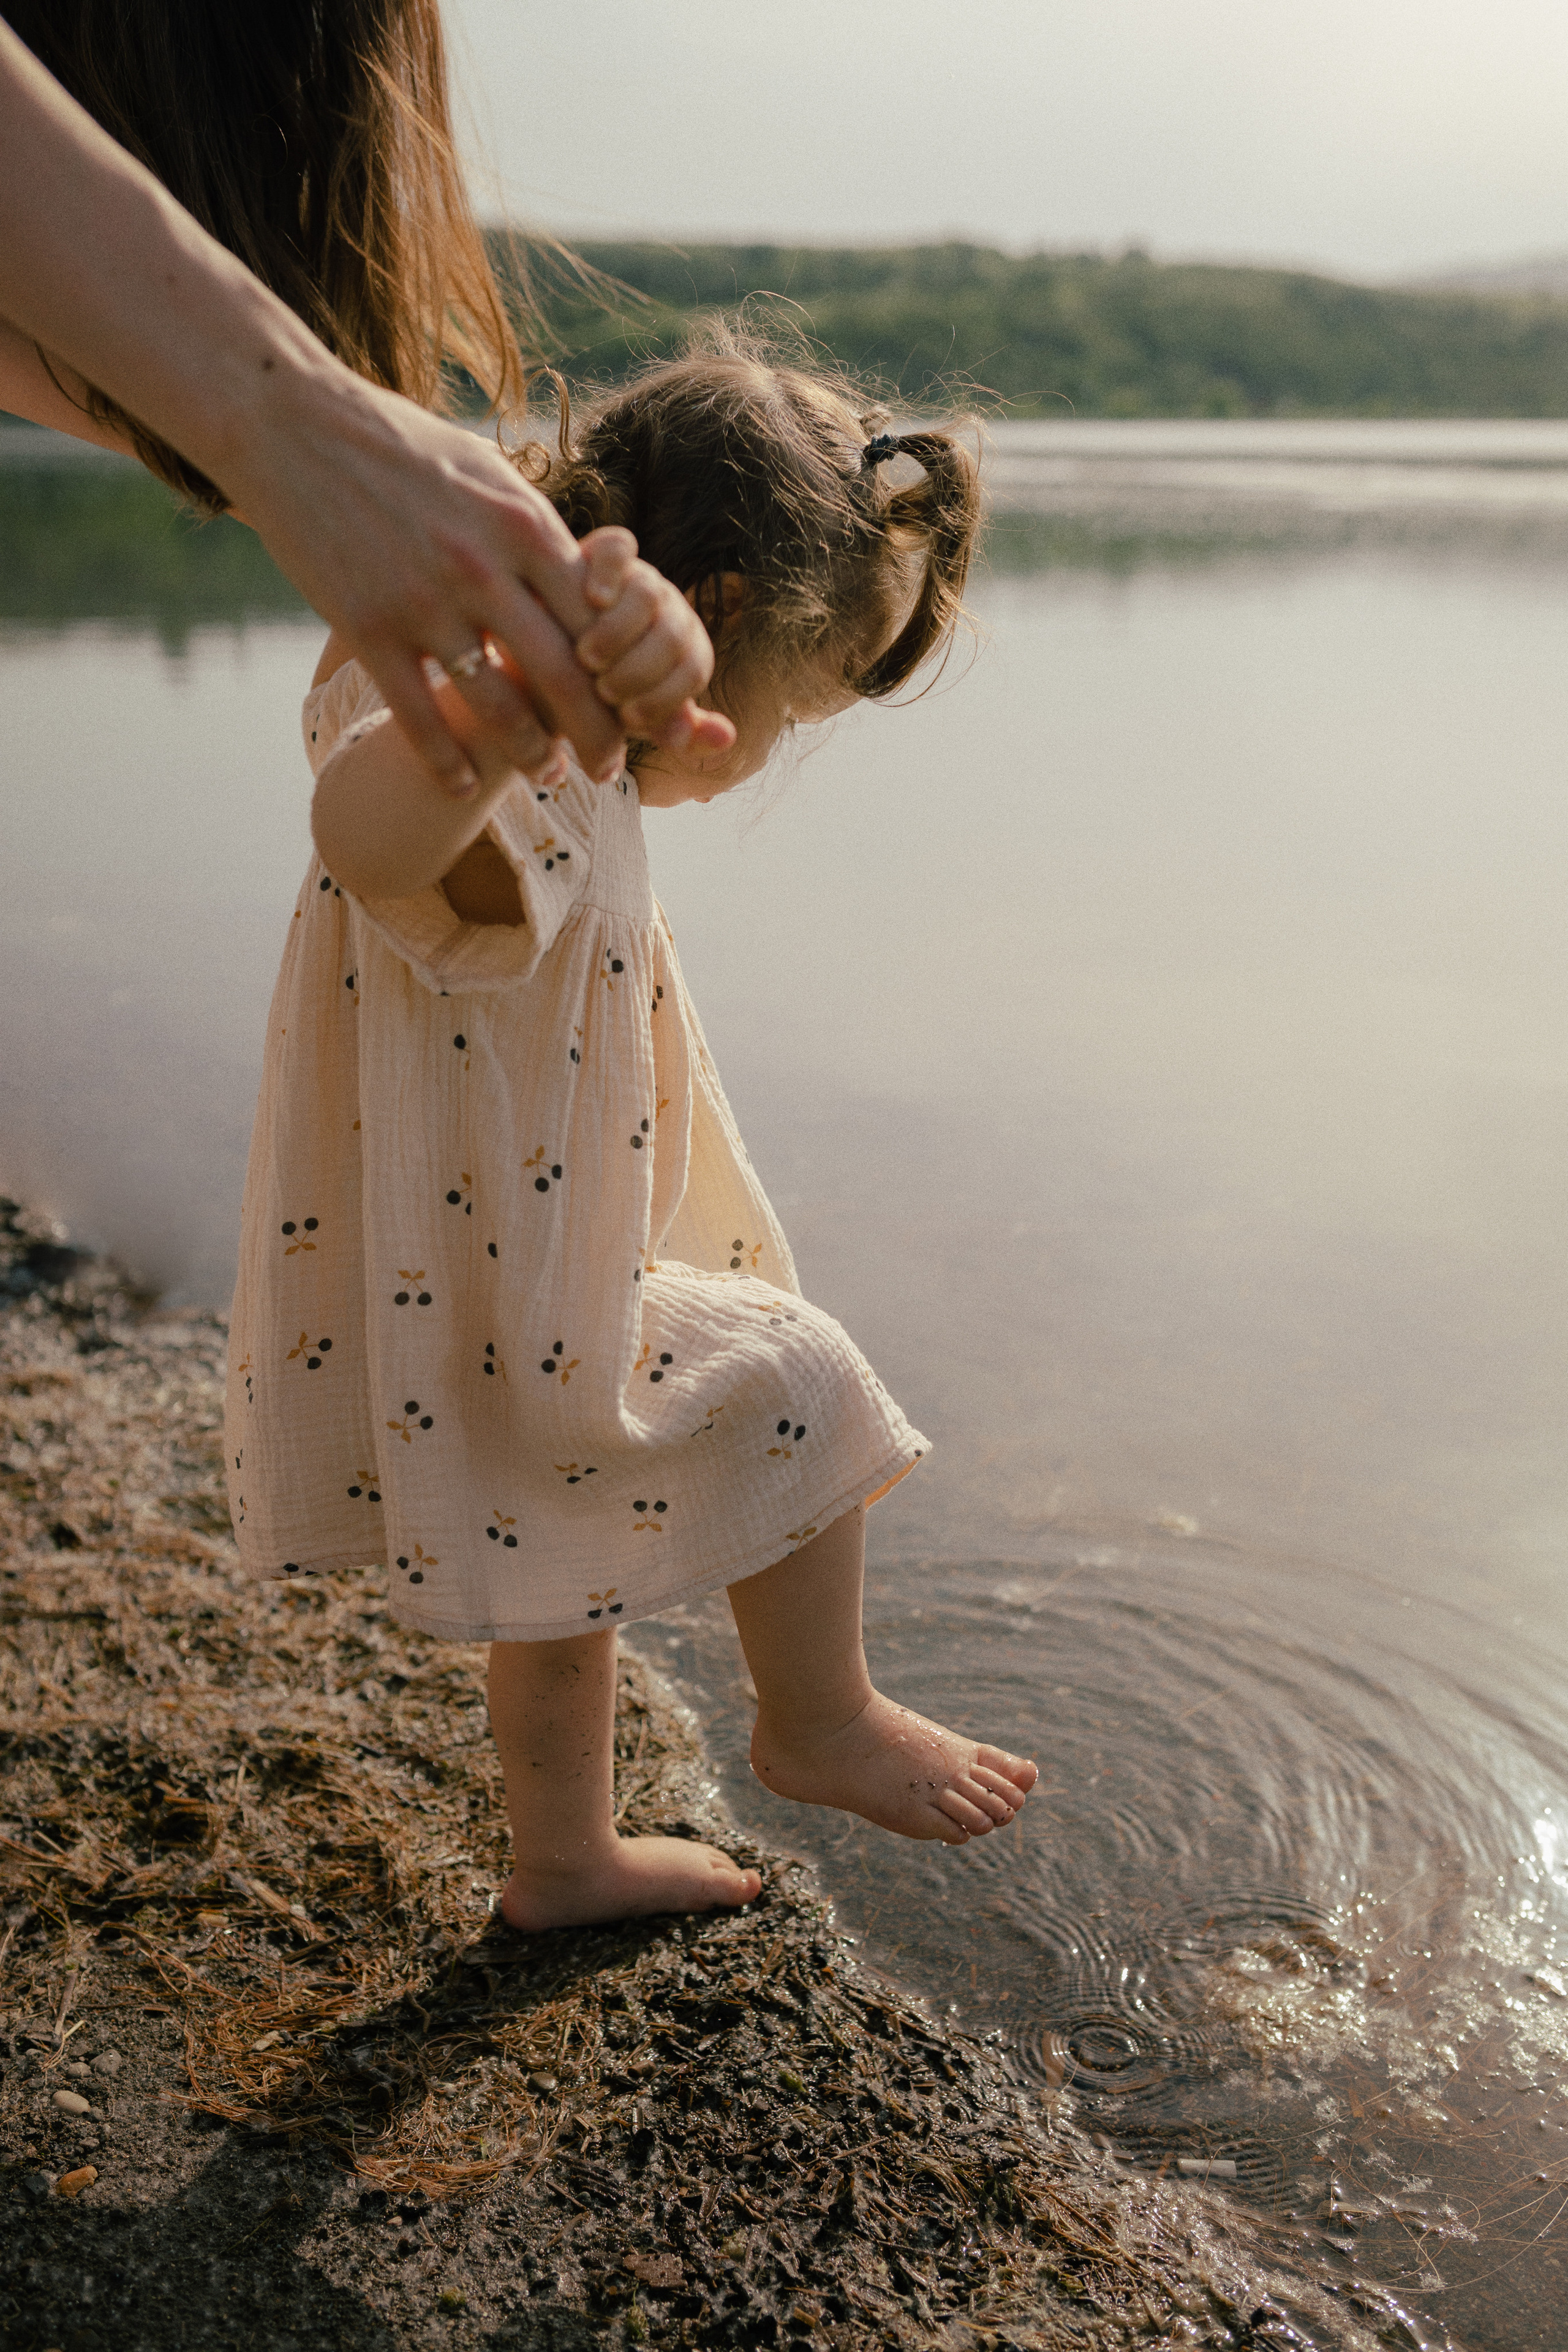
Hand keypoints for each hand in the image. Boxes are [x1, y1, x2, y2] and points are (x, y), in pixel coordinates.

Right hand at [225, 377, 657, 793]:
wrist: (291, 423)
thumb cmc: (400, 444)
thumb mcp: (486, 472)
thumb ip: (534, 531)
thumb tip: (584, 578)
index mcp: (522, 525)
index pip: (598, 620)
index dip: (625, 675)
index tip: (636, 710)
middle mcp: (481, 568)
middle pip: (563, 674)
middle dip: (596, 734)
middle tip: (610, 770)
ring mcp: (422, 602)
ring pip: (496, 705)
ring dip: (529, 753)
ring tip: (548, 775)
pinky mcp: (366, 627)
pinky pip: (419, 717)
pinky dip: (446, 764)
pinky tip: (464, 788)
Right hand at [575, 528, 735, 753]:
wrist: (541, 659)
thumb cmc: (592, 697)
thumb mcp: (630, 719)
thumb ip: (675, 729)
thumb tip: (727, 737)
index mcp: (684, 651)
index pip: (693, 669)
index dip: (665, 698)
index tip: (627, 718)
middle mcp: (669, 612)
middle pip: (673, 634)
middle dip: (640, 669)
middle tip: (604, 690)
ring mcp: (639, 579)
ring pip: (648, 594)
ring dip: (619, 630)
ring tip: (587, 658)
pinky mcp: (605, 552)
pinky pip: (619, 547)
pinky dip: (609, 571)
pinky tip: (592, 598)